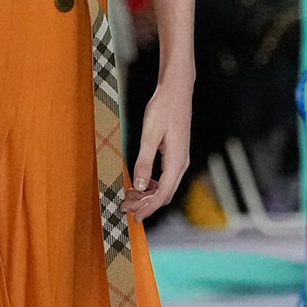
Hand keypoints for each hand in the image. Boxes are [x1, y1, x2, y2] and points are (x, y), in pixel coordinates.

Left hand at [123, 70, 192, 222]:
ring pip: (165, 186)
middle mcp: (181, 163)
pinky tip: (140, 182)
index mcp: (176, 161)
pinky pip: (165, 177)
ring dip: (148, 194)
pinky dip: (152, 184)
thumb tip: (138, 185)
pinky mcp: (175, 154)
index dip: (148, 208)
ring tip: (130, 196)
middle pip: (165, 194)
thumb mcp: (149, 135)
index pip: (163, 194)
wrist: (177, 90)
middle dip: (146, 204)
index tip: (135, 216)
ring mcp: (179, 159)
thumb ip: (143, 162)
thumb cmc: (164, 108)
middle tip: (126, 207)